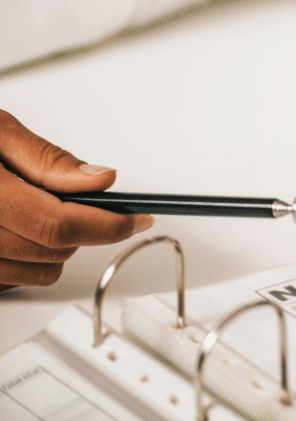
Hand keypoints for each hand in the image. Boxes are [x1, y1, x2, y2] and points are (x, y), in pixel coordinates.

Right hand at [0, 111, 152, 286]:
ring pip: (32, 273)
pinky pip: (6, 280)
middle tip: (91, 203)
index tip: (138, 218)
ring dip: (54, 249)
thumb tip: (100, 179)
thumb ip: (47, 159)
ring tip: (41, 210)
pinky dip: (23, 261)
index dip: (108, 224)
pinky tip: (16, 230)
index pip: (57, 224)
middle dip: (85, 230)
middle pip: (50, 251)